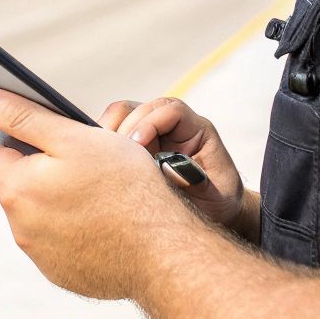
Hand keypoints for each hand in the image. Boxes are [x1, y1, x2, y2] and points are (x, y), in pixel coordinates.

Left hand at [0, 84, 195, 300]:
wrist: (163, 250)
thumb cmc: (124, 186)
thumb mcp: (72, 137)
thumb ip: (21, 115)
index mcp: (15, 189)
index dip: (28, 141)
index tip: (57, 142)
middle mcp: (19, 228)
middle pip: (18, 186)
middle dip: (42, 173)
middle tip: (85, 166)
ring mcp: (41, 256)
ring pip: (38, 216)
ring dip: (56, 203)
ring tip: (98, 194)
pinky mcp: (63, 274)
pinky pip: (58, 244)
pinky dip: (72, 231)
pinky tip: (102, 223)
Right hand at [100, 97, 246, 231]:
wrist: (213, 211)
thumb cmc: (217, 202)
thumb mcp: (216, 196)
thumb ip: (196, 182)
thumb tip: (168, 168)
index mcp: (196, 130)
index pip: (170, 109)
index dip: (150, 122)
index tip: (136, 147)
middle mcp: (171, 126)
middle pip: (137, 107)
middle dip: (121, 128)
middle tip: (114, 158)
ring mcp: (151, 133)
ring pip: (119, 117)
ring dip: (107, 136)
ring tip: (104, 162)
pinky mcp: (135, 146)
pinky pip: (111, 136)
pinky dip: (102, 147)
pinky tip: (102, 167)